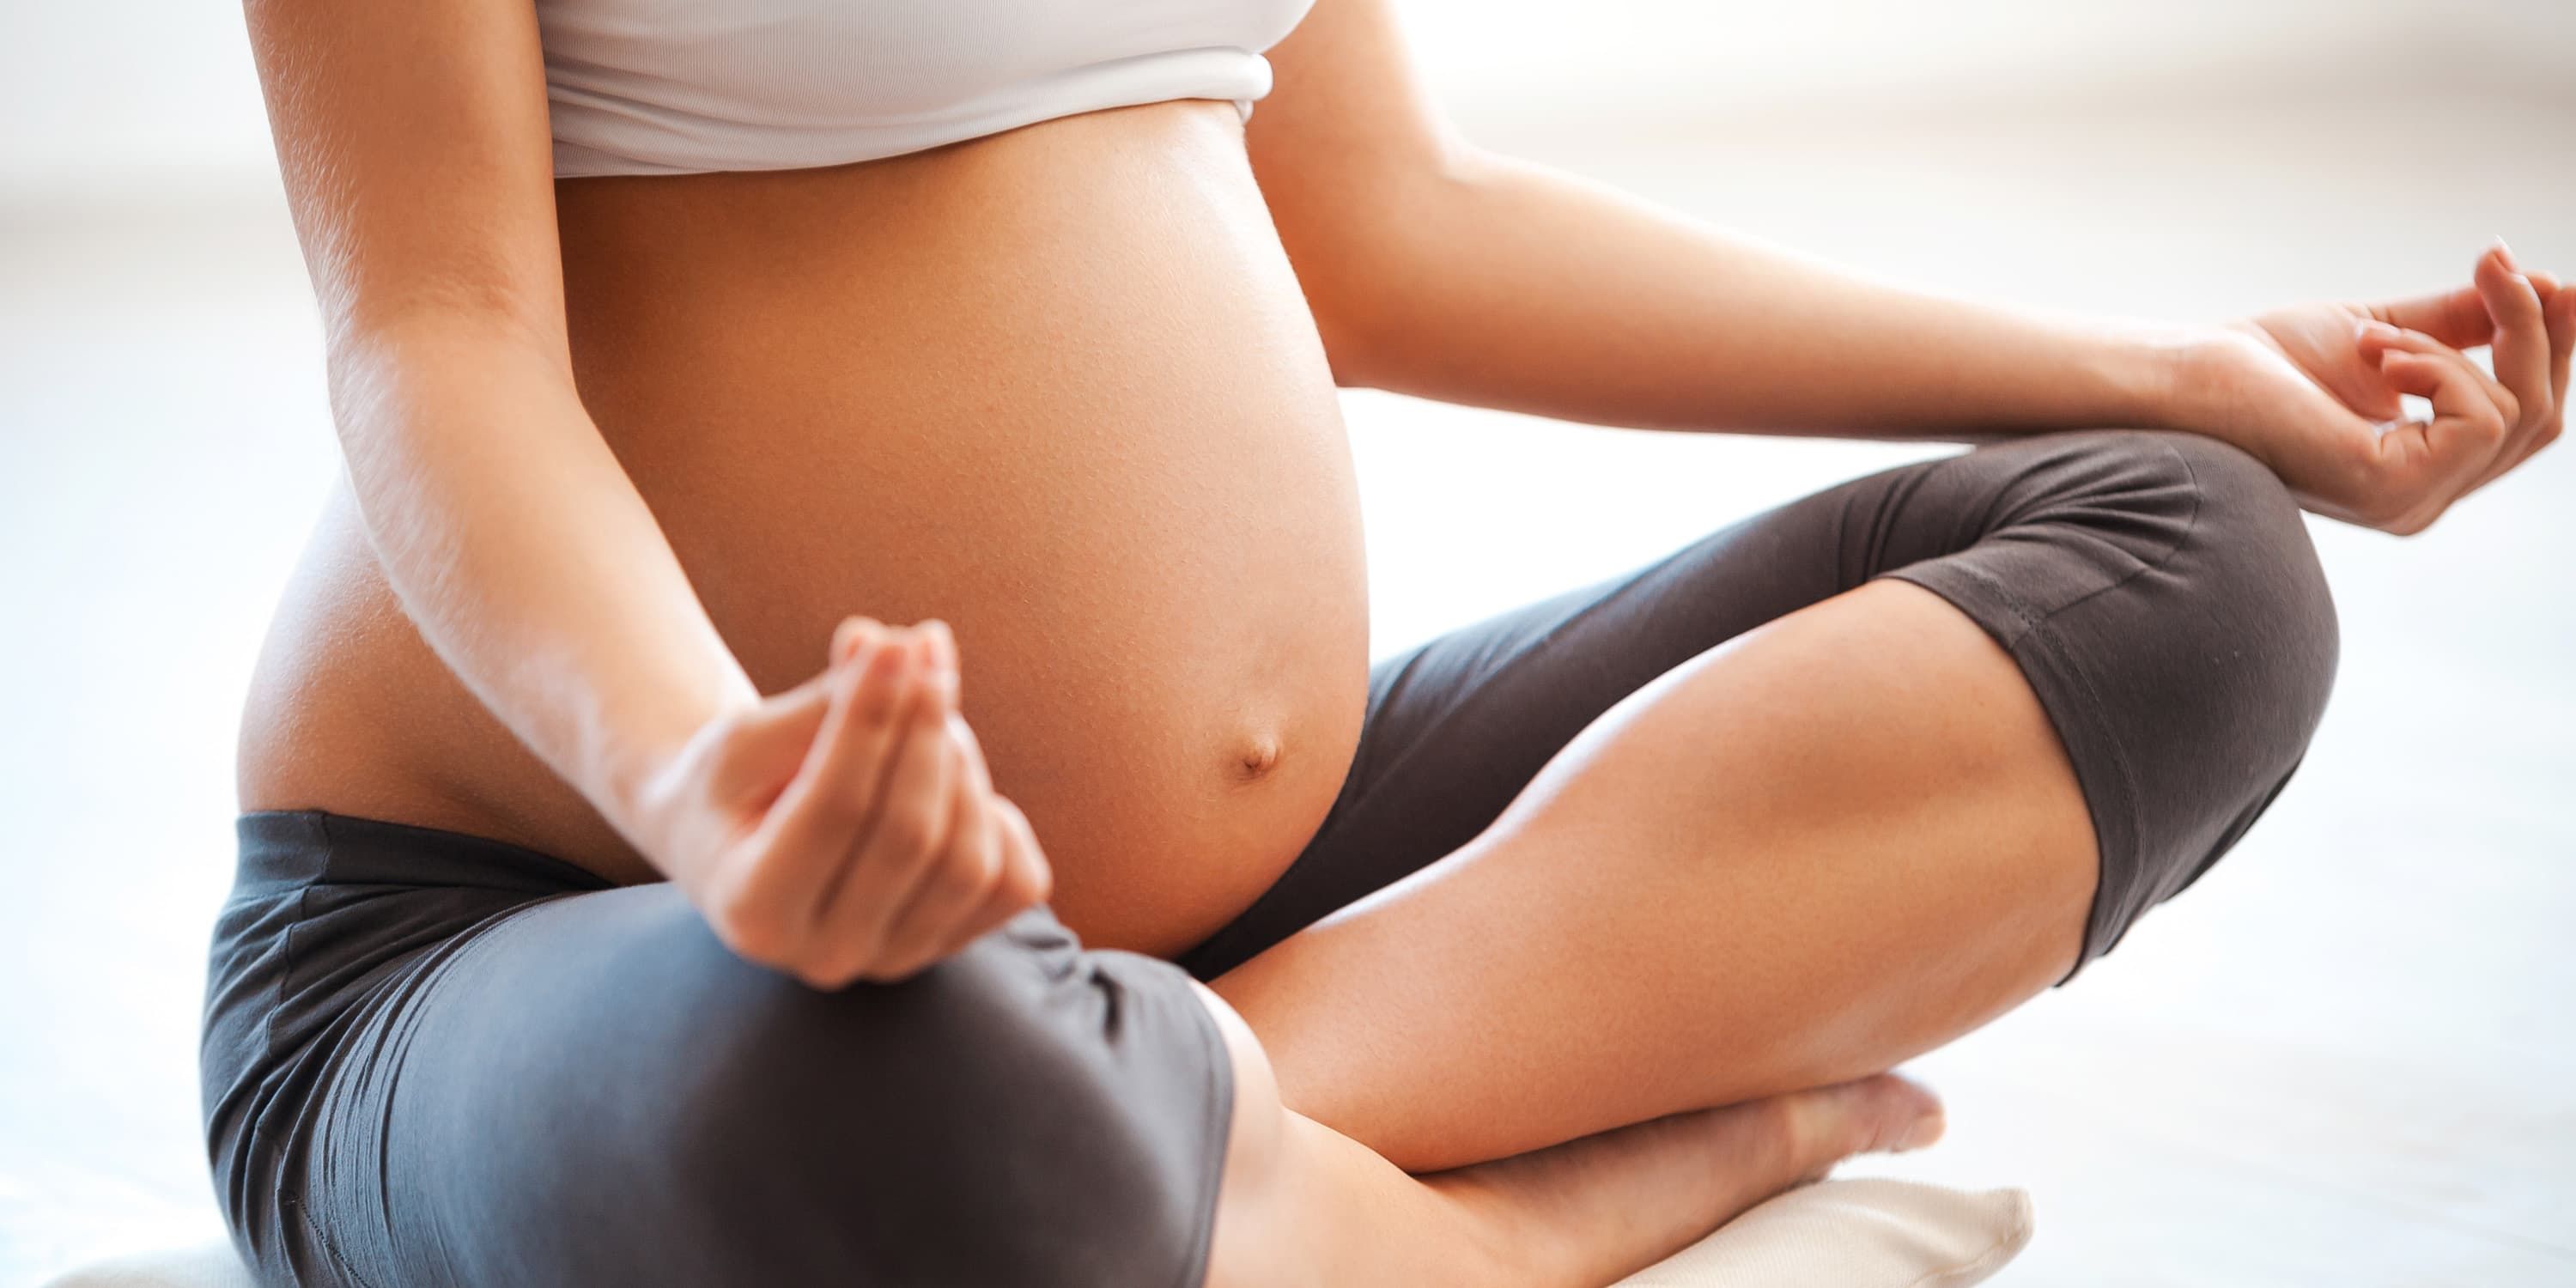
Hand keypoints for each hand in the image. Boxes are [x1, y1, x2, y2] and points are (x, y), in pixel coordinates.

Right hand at [638, 617, 1052, 986]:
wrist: (739, 845)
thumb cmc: (736, 787)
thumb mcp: (747, 742)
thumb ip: (819, 703)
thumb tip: (888, 645)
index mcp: (753, 910)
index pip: (837, 807)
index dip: (872, 719)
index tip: (892, 644)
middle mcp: (825, 955)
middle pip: (911, 836)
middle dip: (925, 729)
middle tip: (922, 649)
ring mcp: (893, 960)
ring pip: (969, 861)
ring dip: (960, 765)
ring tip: (928, 710)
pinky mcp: (947, 945)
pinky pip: (1014, 883)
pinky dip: (1001, 820)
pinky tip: (956, 782)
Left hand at [2181, 242, 2573, 533]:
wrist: (2194, 373)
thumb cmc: (2268, 359)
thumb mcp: (2389, 331)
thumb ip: (2460, 324)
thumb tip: (2546, 285)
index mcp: (2423, 467)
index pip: (2526, 418)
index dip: (2553, 346)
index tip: (2559, 280)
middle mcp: (2422, 499)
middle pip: (2540, 418)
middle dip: (2532, 331)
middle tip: (2496, 266)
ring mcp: (2408, 503)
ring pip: (2514, 412)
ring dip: (2456, 345)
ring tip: (2377, 337)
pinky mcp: (2390, 489)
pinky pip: (2477, 419)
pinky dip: (2437, 366)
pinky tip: (2375, 355)